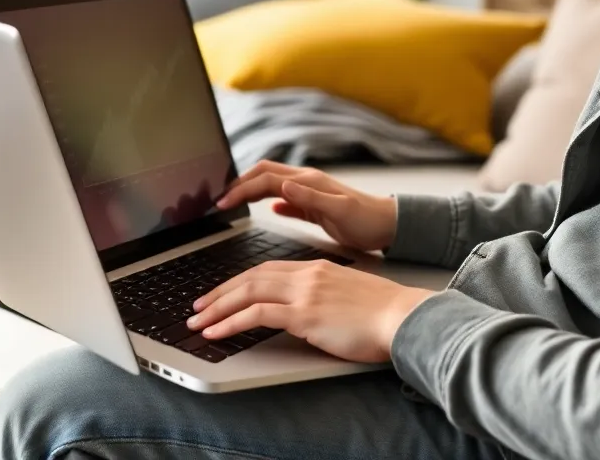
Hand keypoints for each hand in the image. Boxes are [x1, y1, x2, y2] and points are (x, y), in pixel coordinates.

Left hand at [188, 260, 435, 362]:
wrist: (403, 316)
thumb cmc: (382, 313)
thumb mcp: (347, 294)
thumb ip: (323, 296)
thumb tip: (306, 310)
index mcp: (316, 268)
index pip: (267, 269)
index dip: (239, 281)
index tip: (222, 292)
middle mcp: (306, 274)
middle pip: (251, 277)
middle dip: (220, 292)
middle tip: (197, 306)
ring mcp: (305, 292)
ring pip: (248, 292)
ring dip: (217, 307)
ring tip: (197, 321)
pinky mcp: (305, 314)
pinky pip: (257, 314)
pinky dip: (231, 321)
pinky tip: (216, 331)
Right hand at [216, 161, 397, 252]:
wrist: (388, 225)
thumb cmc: (366, 220)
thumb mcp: (339, 211)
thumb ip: (310, 199)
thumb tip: (282, 188)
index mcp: (308, 182)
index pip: (265, 179)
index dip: (242, 189)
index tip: (222, 202)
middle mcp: (306, 183)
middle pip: (264, 175)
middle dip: (240, 184)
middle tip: (220, 200)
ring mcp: (309, 193)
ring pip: (271, 185)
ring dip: (251, 190)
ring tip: (233, 202)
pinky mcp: (314, 206)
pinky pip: (286, 199)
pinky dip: (270, 201)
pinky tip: (267, 209)